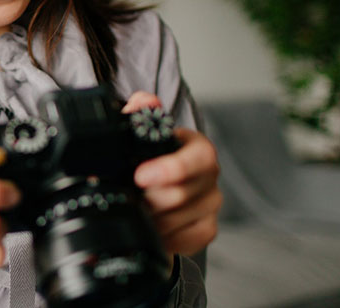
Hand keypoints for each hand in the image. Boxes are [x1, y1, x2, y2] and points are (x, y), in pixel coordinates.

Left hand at [123, 92, 221, 256]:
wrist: (153, 186)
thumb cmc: (146, 156)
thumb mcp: (139, 132)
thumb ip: (139, 113)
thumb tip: (144, 101)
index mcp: (197, 148)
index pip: (197, 158)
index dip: (170, 169)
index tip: (140, 176)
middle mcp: (210, 174)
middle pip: (181, 194)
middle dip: (148, 199)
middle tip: (128, 197)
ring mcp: (211, 202)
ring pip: (178, 219)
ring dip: (151, 219)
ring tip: (136, 211)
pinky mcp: (207, 228)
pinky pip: (187, 239)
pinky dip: (165, 237)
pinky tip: (152, 229)